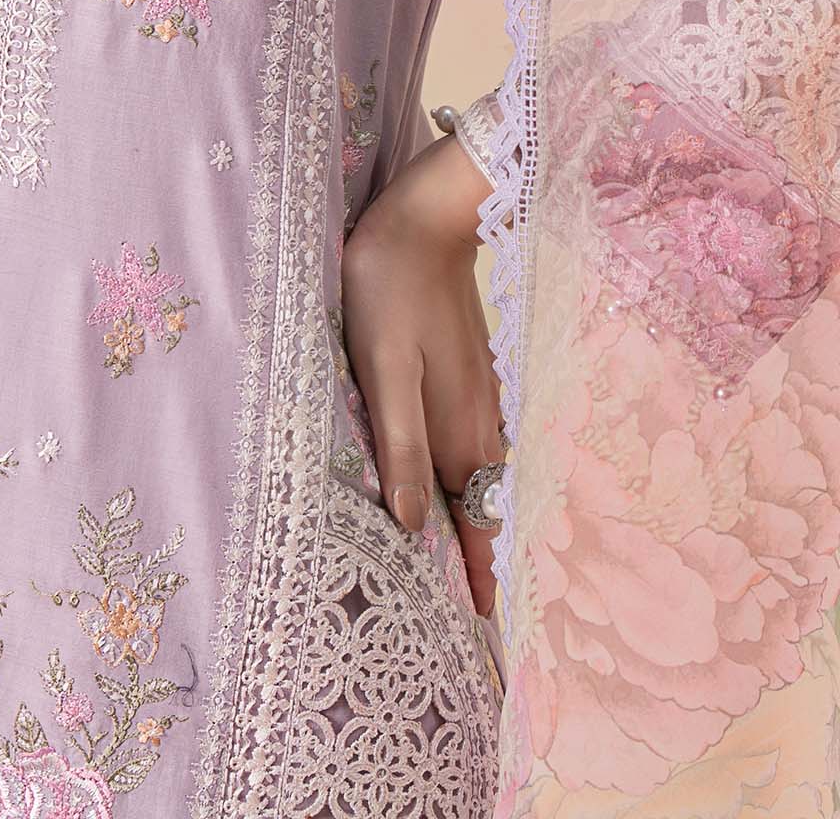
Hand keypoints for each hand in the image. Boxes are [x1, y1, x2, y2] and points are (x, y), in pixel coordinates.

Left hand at [340, 131, 505, 617]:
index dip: (479, 588)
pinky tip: (441, 488)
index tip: (484, 646)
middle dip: (473, 569)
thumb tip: (414, 526)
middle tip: (461, 630)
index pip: (475, 533)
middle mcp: (478, 429)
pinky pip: (468, 452)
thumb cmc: (391, 291)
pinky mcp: (468, 378)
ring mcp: (478, 402)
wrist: (427, 220)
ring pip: (474, 483)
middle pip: (478, 516)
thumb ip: (399, 446)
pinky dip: (460, 485)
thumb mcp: (382, 369)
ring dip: (466, 526)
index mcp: (458, 437)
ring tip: (452, 575)